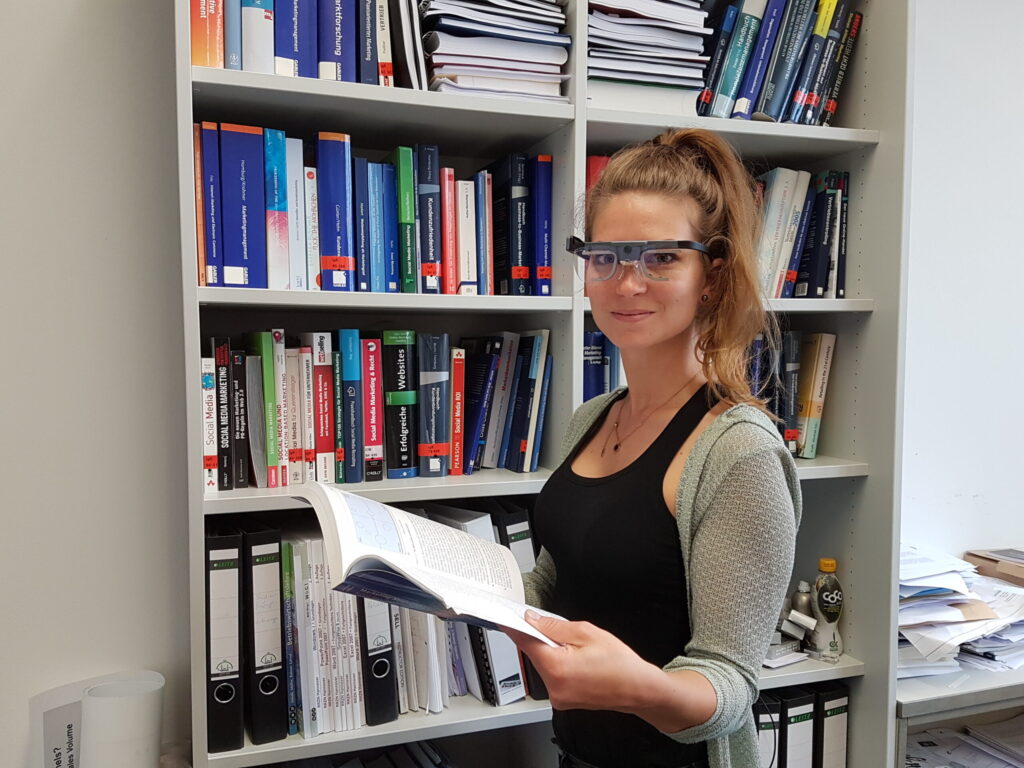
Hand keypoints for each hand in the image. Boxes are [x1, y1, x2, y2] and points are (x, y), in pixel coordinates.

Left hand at [503, 610, 660, 713]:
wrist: (639, 690)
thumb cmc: (620, 664)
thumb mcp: (586, 632)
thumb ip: (554, 625)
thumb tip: (533, 620)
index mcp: (556, 668)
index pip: (524, 642)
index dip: (514, 627)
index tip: (505, 618)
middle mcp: (553, 687)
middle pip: (534, 653)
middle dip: (542, 637)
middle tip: (560, 629)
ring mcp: (558, 697)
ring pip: (544, 664)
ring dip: (552, 652)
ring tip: (578, 649)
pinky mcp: (564, 700)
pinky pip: (553, 676)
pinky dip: (559, 664)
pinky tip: (577, 660)